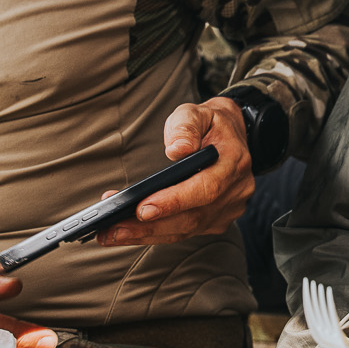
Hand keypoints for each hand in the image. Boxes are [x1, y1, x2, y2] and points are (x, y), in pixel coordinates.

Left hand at [96, 97, 254, 244]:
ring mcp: (229, 209)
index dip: (174, 201)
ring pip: (187, 230)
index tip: (142, 208)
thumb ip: (186, 126)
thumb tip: (177, 150)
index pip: (205, 188)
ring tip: (112, 234)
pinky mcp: (218, 220)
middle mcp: (236, 190)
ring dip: (147, 234)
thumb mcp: (196, 112)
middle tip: (113, 229)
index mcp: (233, 161)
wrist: (232, 135)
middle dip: (150, 226)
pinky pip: (186, 232)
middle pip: (192, 218)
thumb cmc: (208, 124)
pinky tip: (130, 233)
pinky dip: (156, 234)